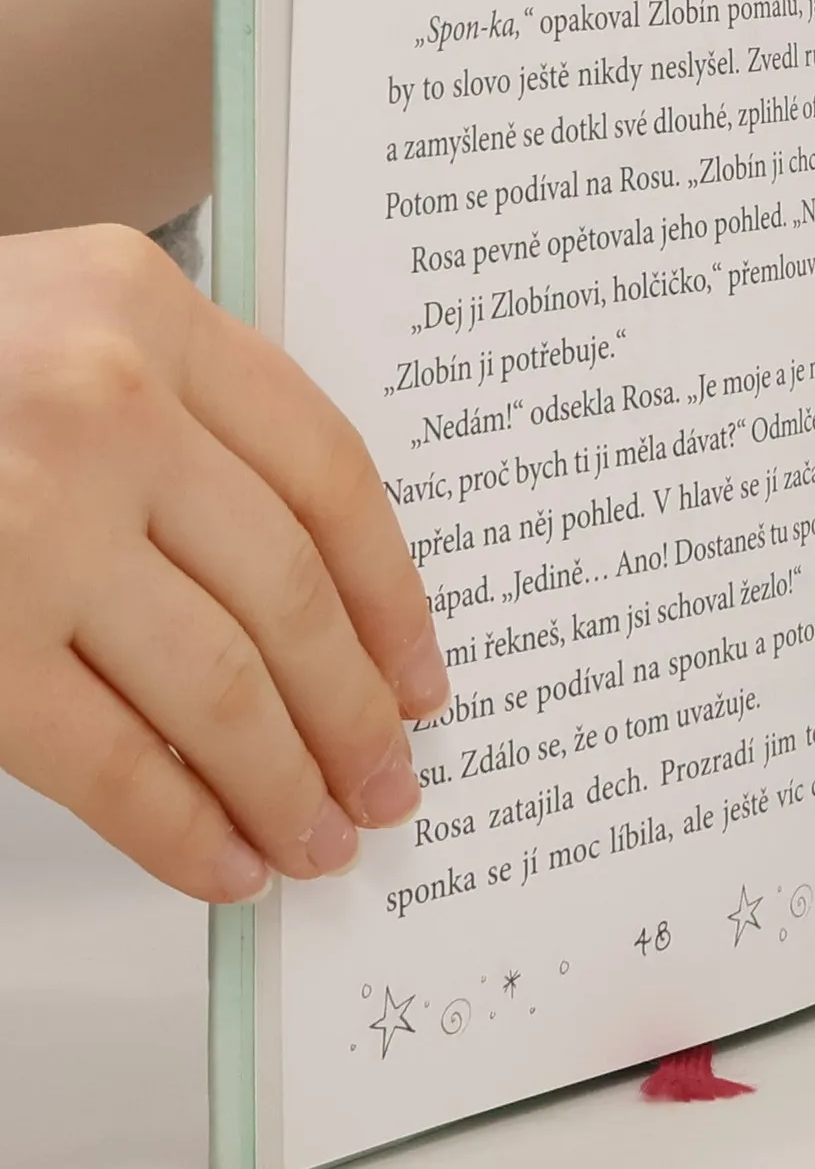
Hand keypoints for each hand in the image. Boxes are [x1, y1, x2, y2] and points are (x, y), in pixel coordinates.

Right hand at [0, 228, 446, 900]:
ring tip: (321, 838)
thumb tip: (325, 595)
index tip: (420, 675)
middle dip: (353, 714)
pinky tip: (223, 861)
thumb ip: (185, 415)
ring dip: (285, 784)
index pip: (329, 474)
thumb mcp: (61, 327)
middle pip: (289, 591)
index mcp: (142, 307)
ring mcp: (27, 521)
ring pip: (220, 685)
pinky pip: (104, 758)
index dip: (393, 596)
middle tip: (387, 783)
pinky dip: (179, 826)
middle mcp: (98, 402)